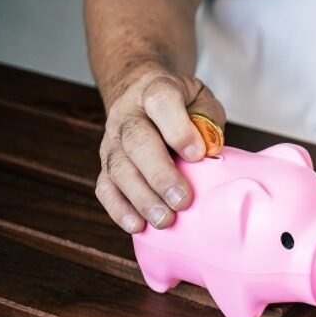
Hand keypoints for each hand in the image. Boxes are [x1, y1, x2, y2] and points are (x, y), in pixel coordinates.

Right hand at [95, 65, 225, 232]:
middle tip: (182, 200)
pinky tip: (137, 225)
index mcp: (155, 91)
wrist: (140, 94)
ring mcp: (112, 141)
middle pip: (137, 142)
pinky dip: (119, 209)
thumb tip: (210, 150)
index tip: (197, 155)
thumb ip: (208, 118)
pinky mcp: (105, 165)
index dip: (178, 129)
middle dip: (160, 175)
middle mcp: (127, 115)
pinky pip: (105, 188)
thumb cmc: (180, 103)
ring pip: (119, 169)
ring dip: (142, 198)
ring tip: (164, 220)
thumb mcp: (200, 98)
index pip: (161, 103)